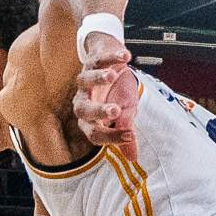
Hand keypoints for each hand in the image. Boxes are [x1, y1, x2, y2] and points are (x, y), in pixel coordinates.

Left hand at [72, 31, 137, 159]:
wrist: (114, 64)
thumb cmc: (118, 92)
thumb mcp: (125, 112)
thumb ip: (125, 131)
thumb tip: (132, 158)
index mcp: (89, 119)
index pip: (95, 133)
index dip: (111, 136)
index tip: (130, 136)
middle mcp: (83, 100)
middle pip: (83, 110)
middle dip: (98, 111)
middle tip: (115, 111)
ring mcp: (85, 80)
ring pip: (85, 81)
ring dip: (99, 78)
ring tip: (113, 76)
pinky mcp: (92, 61)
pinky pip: (99, 59)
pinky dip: (112, 57)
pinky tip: (125, 57)